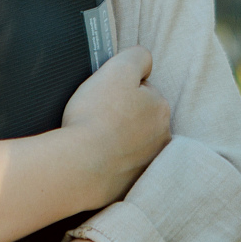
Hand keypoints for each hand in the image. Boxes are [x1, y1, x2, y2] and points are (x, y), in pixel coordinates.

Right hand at [59, 46, 169, 207]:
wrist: (79, 166)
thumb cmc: (96, 116)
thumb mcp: (118, 69)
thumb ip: (137, 57)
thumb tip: (144, 60)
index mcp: (160, 109)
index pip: (141, 89)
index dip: (119, 89)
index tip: (103, 96)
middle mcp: (161, 138)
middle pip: (138, 116)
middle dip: (121, 115)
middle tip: (95, 116)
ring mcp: (147, 163)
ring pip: (131, 142)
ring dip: (116, 138)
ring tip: (92, 138)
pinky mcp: (131, 184)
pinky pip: (120, 166)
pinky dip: (109, 161)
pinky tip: (94, 157)